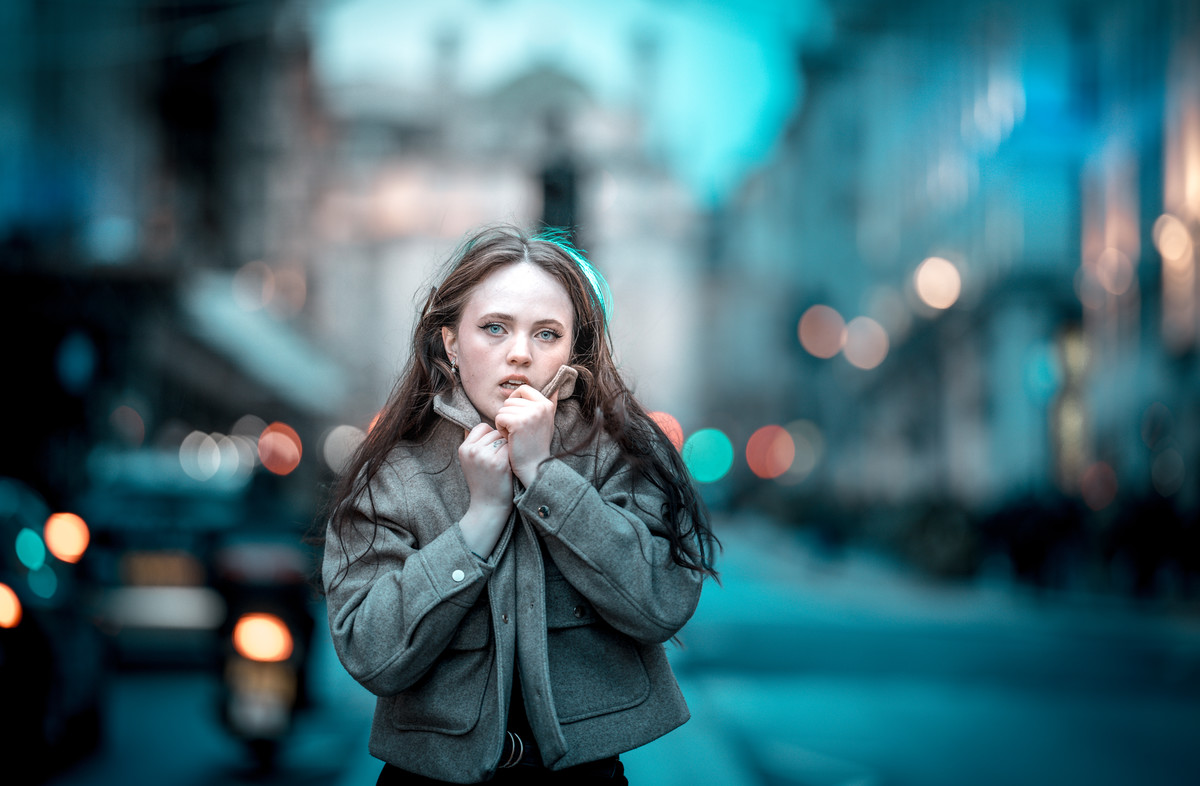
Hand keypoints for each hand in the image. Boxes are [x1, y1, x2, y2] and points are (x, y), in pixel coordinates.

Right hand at [457, 423, 512, 557]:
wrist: (488, 506)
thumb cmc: (484, 481)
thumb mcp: (471, 461)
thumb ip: (476, 442)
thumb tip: (488, 422)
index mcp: (464, 448)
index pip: (482, 426)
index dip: (491, 437)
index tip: (492, 451)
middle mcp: (472, 451)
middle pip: (495, 432)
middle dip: (500, 444)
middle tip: (497, 462)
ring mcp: (484, 456)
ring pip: (504, 439)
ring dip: (507, 450)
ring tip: (502, 466)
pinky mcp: (498, 463)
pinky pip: (511, 448)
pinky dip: (513, 457)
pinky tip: (509, 468)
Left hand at [494, 385, 555, 485]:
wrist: (535, 466)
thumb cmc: (536, 445)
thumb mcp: (545, 421)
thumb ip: (547, 404)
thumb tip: (556, 386)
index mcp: (547, 404)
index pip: (524, 389)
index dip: (515, 399)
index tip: (515, 413)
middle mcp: (540, 406)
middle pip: (511, 400)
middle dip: (509, 415)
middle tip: (517, 431)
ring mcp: (530, 414)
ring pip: (503, 409)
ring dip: (504, 423)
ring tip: (514, 435)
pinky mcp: (518, 422)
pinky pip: (499, 417)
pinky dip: (500, 428)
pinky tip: (509, 438)